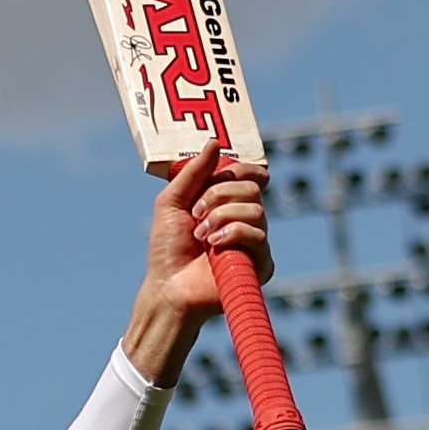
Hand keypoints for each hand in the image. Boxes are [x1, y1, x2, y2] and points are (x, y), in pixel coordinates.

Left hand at [122, 143, 272, 383]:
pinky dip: (232, 234)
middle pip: (251, 188)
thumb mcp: (172, 201)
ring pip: (256, 209)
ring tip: (200, 235)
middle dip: (219, 195)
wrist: (169, 286)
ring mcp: (255, 242)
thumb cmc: (167, 249)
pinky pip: (257, 234)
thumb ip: (193, 172)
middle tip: (196, 214)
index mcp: (229, 202)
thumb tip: (215, 143)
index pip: (250, 175)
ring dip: (222, 217)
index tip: (220, 174)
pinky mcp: (261, 264)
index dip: (241, 169)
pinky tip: (213, 247)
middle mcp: (245, 219)